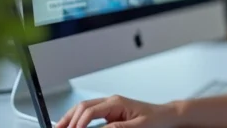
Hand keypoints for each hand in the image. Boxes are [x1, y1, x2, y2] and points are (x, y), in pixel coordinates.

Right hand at [56, 95, 179, 127]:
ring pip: (83, 109)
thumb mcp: (138, 125)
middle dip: (68, 119)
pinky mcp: (110, 112)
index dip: (79, 123)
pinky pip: (90, 114)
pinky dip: (79, 120)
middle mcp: (111, 102)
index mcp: (116, 103)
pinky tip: (74, 126)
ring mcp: (110, 106)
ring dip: (71, 118)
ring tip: (60, 127)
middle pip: (82, 107)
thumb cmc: (155, 119)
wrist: (165, 116)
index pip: (90, 111)